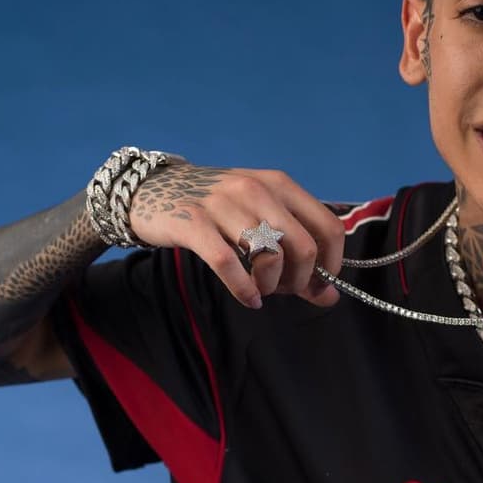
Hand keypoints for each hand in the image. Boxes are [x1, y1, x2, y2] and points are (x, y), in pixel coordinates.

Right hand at [128, 164, 344, 309]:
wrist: (153, 190)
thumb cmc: (217, 211)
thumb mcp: (261, 222)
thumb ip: (297, 257)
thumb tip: (329, 296)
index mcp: (280, 185)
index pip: (329, 227)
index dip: (330, 264)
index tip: (317, 283)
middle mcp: (256, 189)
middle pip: (303, 247)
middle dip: (299, 280)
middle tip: (283, 289)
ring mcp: (224, 203)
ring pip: (269, 255)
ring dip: (270, 286)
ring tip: (261, 290)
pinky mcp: (193, 222)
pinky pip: (228, 263)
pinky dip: (243, 289)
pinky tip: (248, 297)